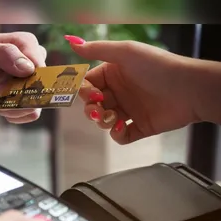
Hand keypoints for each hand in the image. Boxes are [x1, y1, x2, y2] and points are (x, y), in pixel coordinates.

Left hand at [0, 32, 46, 123]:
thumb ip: (4, 54)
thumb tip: (29, 68)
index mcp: (26, 43)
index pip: (39, 67)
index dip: (21, 82)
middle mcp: (34, 61)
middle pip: (39, 88)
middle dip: (13, 95)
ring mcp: (34, 80)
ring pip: (36, 104)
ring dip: (11, 106)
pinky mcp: (30, 97)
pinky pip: (32, 114)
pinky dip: (13, 113)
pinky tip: (1, 105)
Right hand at [65, 36, 200, 143]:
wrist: (189, 89)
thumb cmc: (157, 67)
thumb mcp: (125, 52)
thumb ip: (97, 49)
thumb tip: (71, 42)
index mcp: (114, 74)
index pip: (89, 84)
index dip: (84, 91)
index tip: (90, 94)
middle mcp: (120, 92)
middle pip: (93, 104)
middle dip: (91, 109)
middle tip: (98, 110)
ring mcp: (129, 111)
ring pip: (103, 121)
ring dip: (102, 121)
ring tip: (112, 117)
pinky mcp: (139, 127)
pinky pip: (120, 136)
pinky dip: (116, 134)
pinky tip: (121, 126)